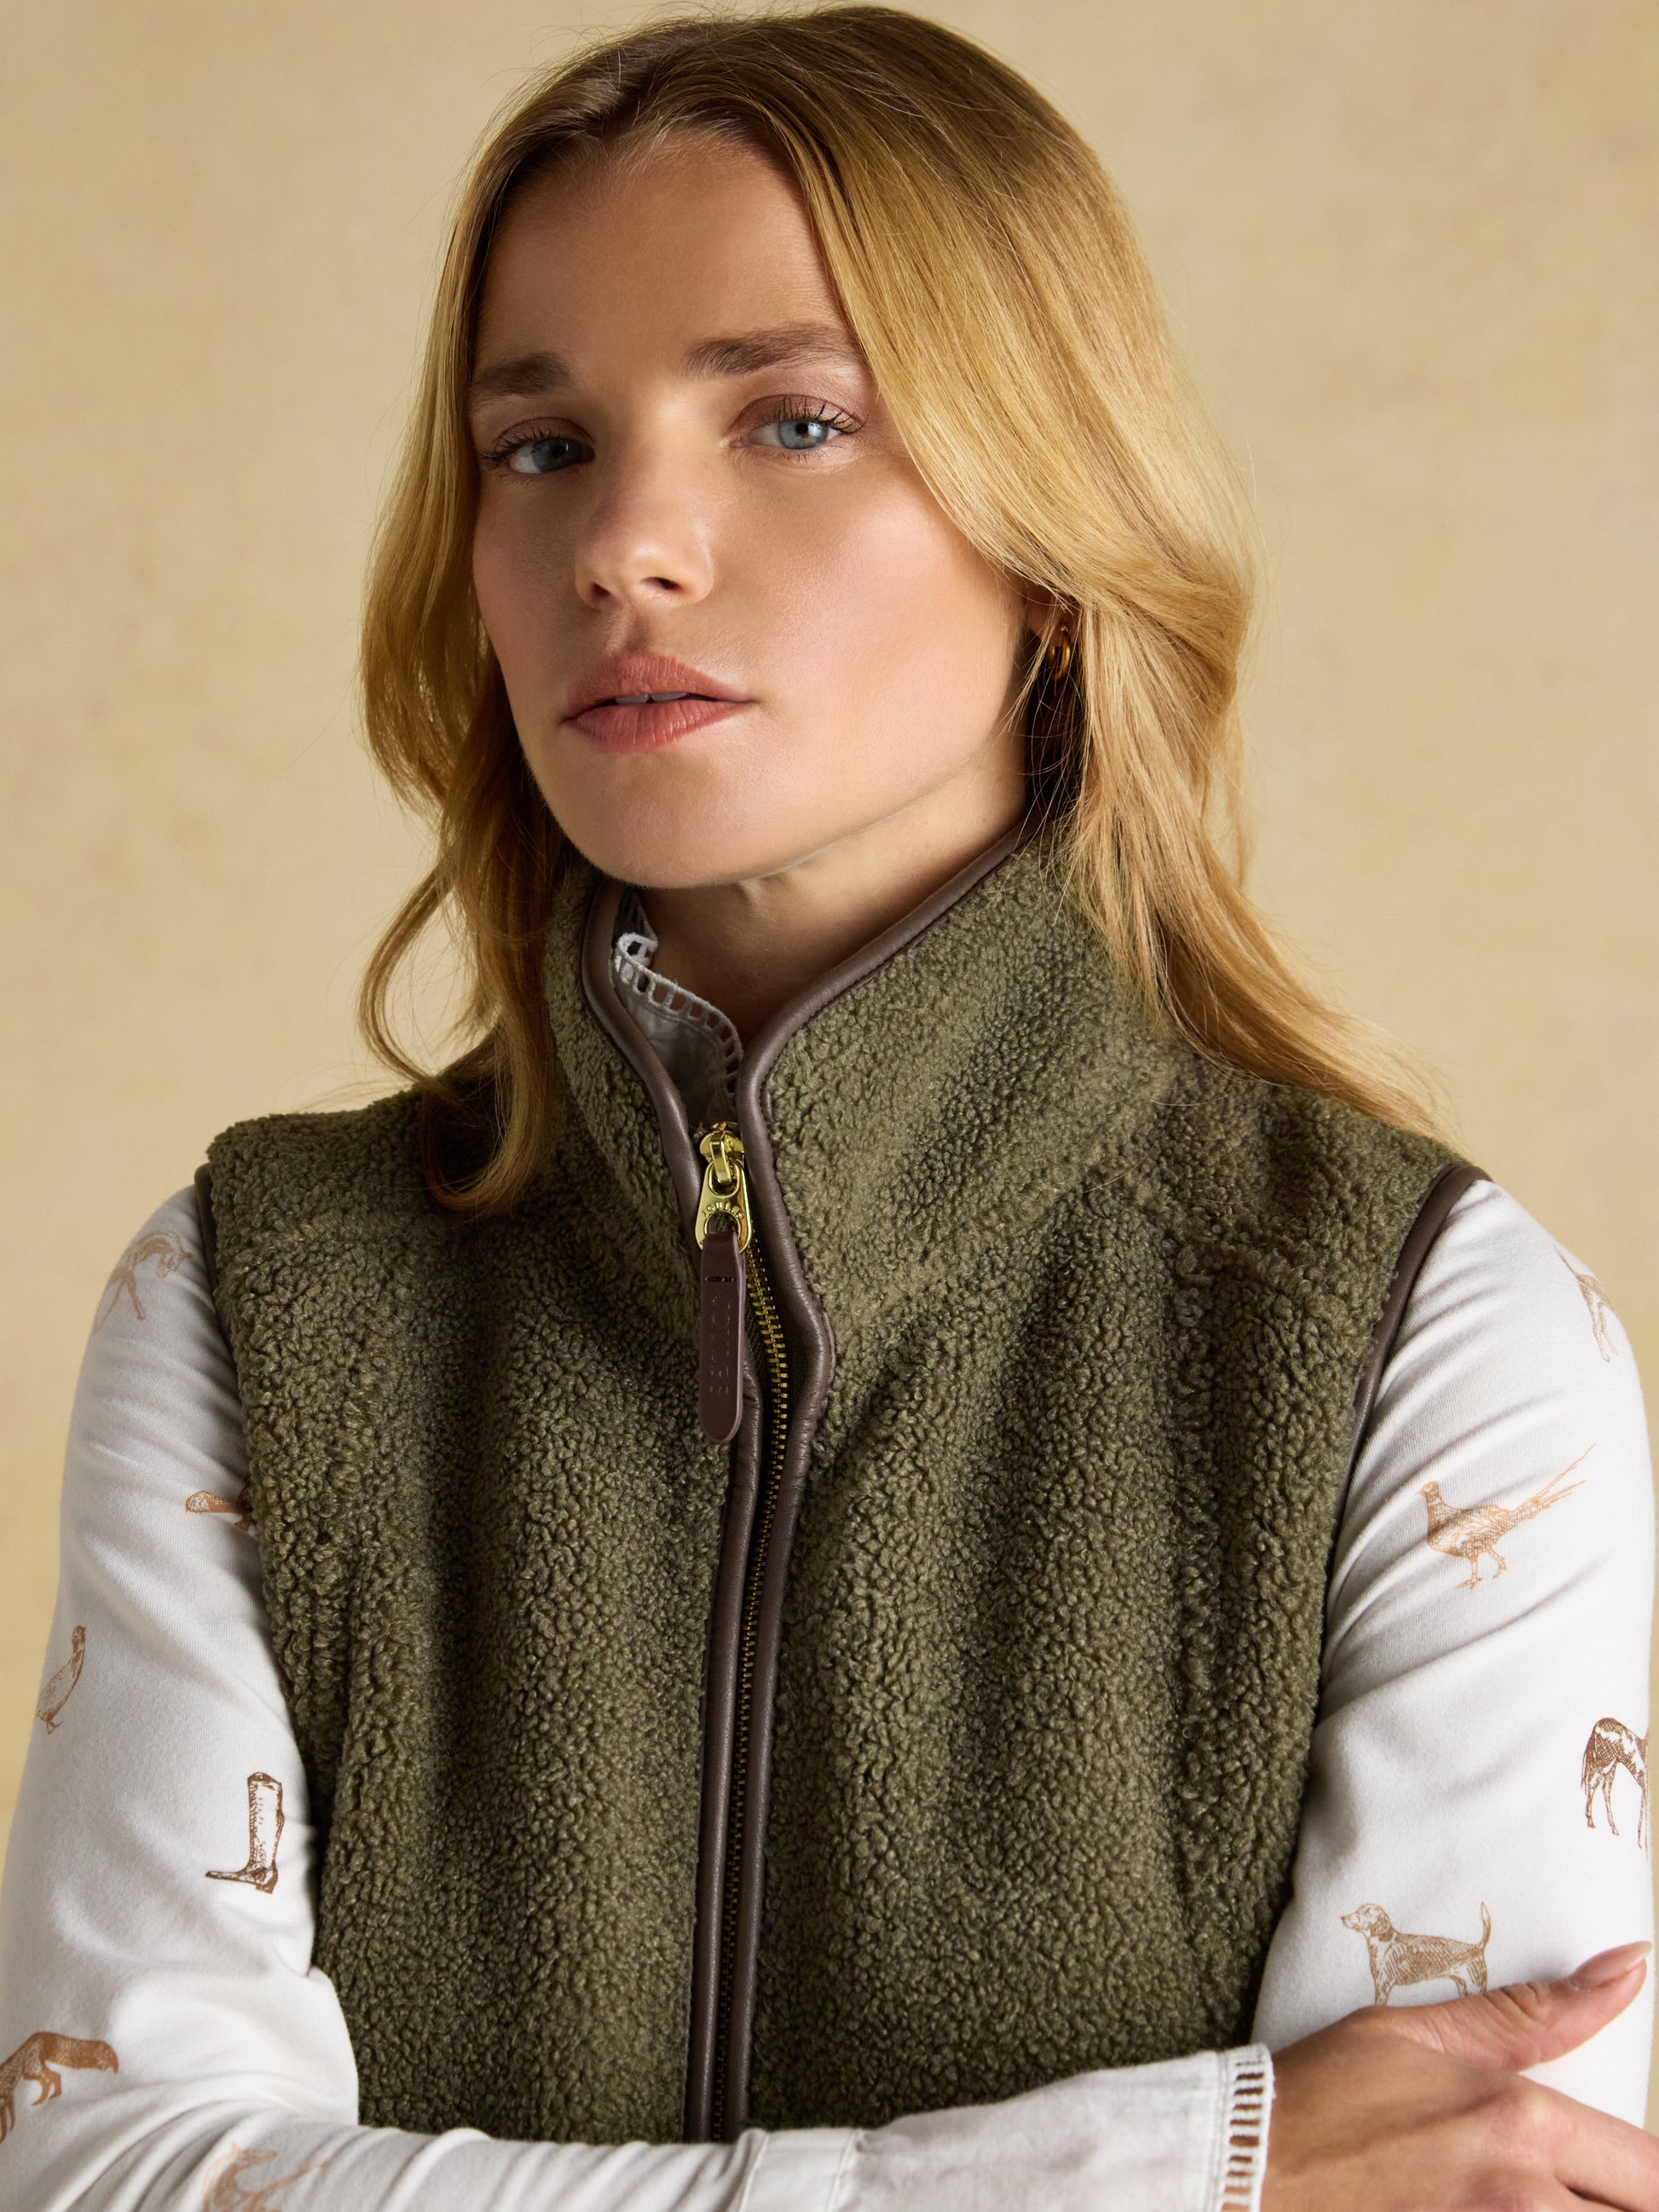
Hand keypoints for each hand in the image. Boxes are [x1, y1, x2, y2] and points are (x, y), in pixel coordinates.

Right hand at [1262, 1942, 1656, 2209]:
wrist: (1244, 2173)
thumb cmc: (1325, 2099)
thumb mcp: (1424, 2036)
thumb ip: (1537, 2012)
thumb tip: (1632, 1966)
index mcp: (1521, 2123)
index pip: (1656, 2173)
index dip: (1650, 2178)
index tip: (1625, 2176)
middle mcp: (1523, 2202)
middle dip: (1623, 2207)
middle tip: (1586, 2191)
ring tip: (1547, 2205)